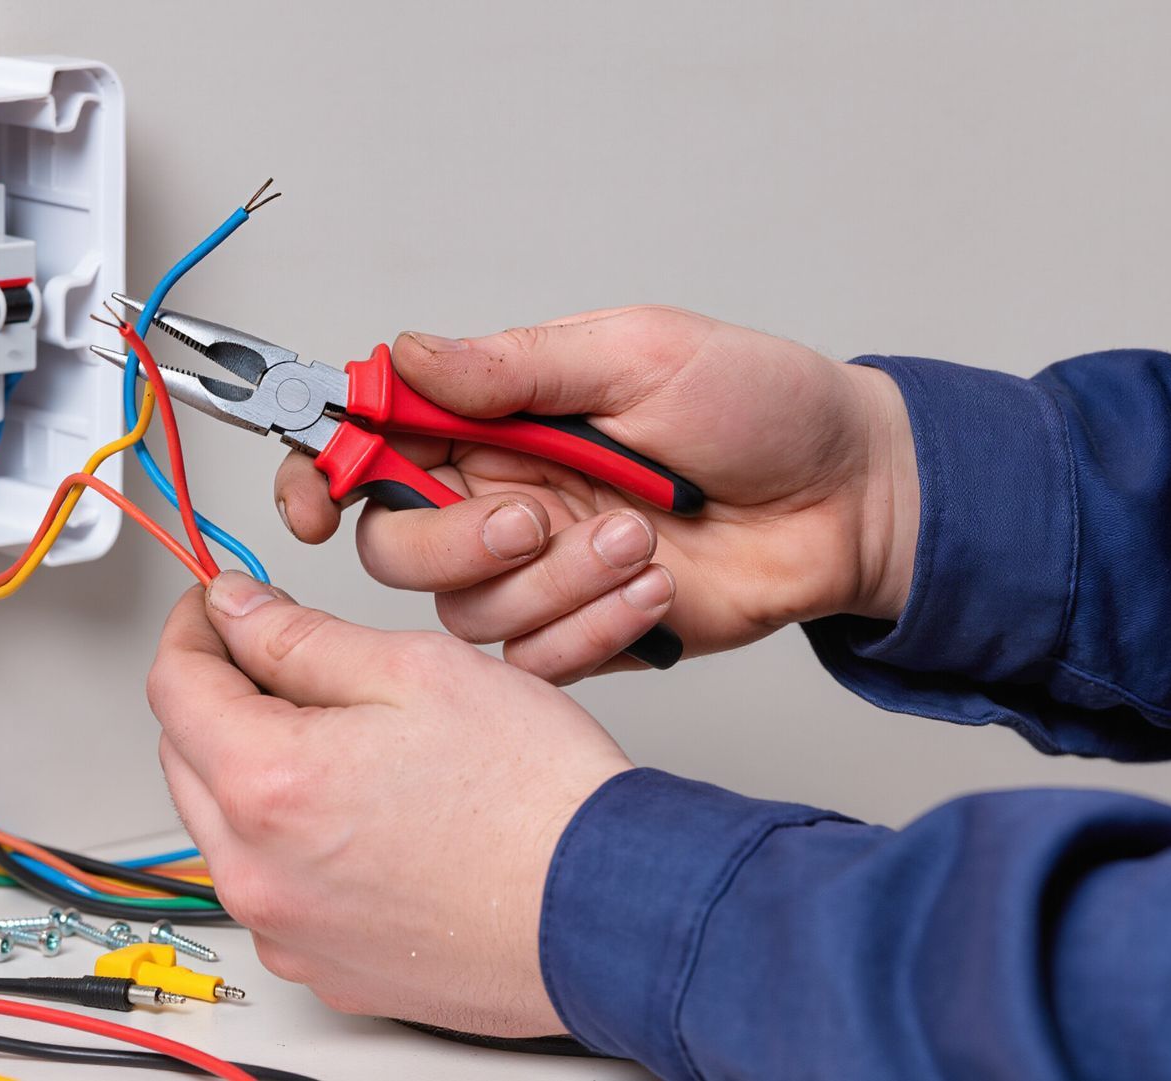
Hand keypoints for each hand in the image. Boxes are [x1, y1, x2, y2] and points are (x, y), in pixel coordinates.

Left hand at [146, 572, 631, 1034]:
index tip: (219, 606)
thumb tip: (238, 612)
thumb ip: (301, 637)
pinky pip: (274, 888)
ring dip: (253, 770)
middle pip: (185, 757)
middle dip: (219, 695)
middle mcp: (258, 873)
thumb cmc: (536, 800)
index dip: (195, 627)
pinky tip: (363, 813)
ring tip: (342, 739)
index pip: (174, 684)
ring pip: (226, 827)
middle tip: (281, 658)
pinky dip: (291, 841)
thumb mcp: (415, 670)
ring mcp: (289, 931)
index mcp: (268, 786)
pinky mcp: (326, 969)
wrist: (609, 912)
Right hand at [275, 306, 918, 681]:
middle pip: (395, 546)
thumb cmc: (761, 408)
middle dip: (453, 540)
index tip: (317, 495)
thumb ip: (512, 368)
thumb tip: (405, 354)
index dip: (323, 469)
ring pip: (465, 613)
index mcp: (496, 423)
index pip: (369, 445)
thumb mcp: (637, 356)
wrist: (852, 500)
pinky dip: (592, 628)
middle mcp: (500, 499)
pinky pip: (534, 663)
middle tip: (532, 515)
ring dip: (552, 581)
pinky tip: (655, 584)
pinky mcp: (583, 638)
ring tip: (639, 538)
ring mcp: (539, 575)